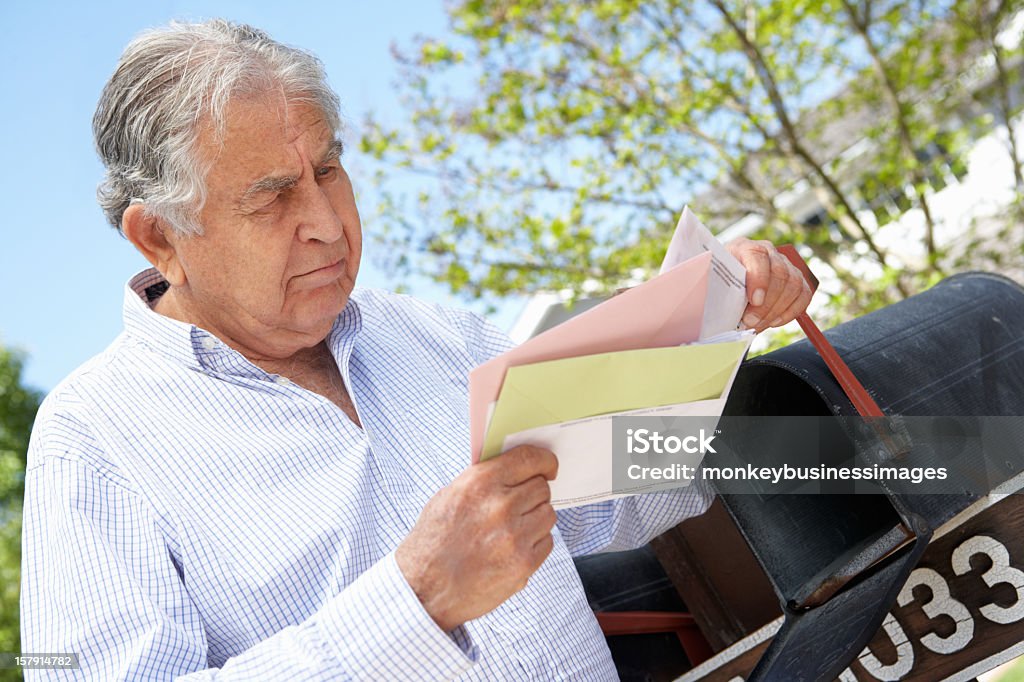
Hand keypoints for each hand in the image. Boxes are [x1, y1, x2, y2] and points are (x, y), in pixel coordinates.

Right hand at [395, 445, 558, 631]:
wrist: (424, 589)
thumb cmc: (433, 541)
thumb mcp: (450, 496)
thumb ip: (485, 481)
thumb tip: (516, 471)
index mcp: (480, 483)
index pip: (529, 459)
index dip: (544, 460)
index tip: (549, 467)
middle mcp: (500, 506)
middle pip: (541, 488)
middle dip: (533, 494)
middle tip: (520, 505)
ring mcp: (515, 537)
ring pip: (548, 514)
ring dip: (535, 519)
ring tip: (512, 530)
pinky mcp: (524, 564)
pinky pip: (547, 542)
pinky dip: (535, 544)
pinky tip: (512, 549)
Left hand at [726, 238, 812, 332]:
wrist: (728, 281)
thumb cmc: (719, 283)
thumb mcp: (714, 282)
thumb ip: (719, 291)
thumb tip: (723, 311)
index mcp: (744, 248)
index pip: (758, 256)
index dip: (759, 279)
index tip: (754, 301)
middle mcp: (768, 252)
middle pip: (780, 273)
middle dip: (767, 304)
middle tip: (751, 322)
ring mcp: (785, 264)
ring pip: (794, 285)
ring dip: (777, 310)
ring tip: (758, 325)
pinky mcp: (796, 279)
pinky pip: (803, 295)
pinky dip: (791, 312)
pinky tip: (774, 322)